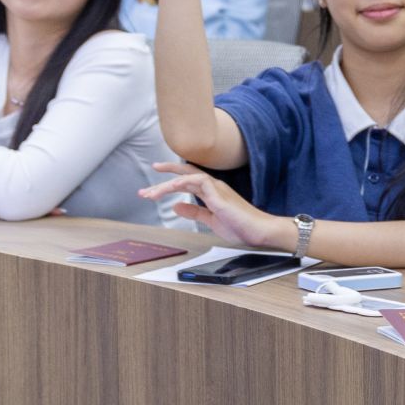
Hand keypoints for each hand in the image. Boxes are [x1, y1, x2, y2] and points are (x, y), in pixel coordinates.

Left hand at [141, 162, 292, 249]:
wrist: (259, 231)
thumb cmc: (241, 226)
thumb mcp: (211, 220)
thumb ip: (194, 212)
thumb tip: (175, 206)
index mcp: (212, 191)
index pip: (188, 178)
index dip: (171, 176)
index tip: (154, 179)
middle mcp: (213, 186)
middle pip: (185, 174)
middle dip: (164, 177)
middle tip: (145, 186)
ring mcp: (217, 189)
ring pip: (187, 178)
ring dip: (167, 185)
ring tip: (152, 195)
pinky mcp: (219, 195)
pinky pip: (198, 182)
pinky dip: (183, 183)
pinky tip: (171, 190)